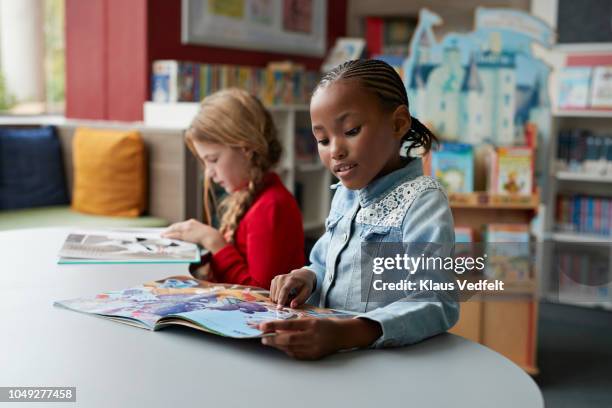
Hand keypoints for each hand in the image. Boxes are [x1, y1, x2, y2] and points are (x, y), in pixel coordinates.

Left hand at [162, 219, 225, 252]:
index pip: (181, 224)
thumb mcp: (202, 233)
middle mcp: (188, 224)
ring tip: (162, 235)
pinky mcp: (185, 234)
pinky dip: (169, 236)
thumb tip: (193, 237)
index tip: (170, 230)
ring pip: (174, 230)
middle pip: (176, 226)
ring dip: (167, 233)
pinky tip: (165, 237)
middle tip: (163, 232)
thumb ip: (196, 233)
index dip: (175, 227)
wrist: (212, 237)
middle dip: (169, 229)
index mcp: (192, 222)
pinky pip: (174, 235)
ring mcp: (186, 229)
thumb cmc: (209, 237)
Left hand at [259, 318, 382, 359]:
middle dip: (273, 339)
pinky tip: (281, 347)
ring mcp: (313, 348)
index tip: (262, 326)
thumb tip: (279, 327)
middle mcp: (312, 336)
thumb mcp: (312, 318)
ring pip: (290, 348)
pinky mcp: (313, 356)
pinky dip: (287, 350)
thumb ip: (297, 322)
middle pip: (288, 339)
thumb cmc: (325, 324)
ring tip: (269, 341)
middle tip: (262, 337)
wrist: (342, 335)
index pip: (289, 325)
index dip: (274, 326)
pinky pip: (296, 354)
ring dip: (278, 345)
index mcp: (311, 324)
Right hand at [269, 268, 315, 308]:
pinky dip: (277, 297)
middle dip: (283, 301)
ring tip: (289, 296)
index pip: (284, 290)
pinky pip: (272, 294)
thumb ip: (299, 300)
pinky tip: (284, 294)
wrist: (302, 275)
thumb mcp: (306, 292)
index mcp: (292, 280)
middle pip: (278, 295)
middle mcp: (282, 278)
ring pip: (274, 296)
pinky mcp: (274, 280)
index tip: (279, 308)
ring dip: (280, 299)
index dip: (281, 299)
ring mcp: (277, 278)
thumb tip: (292, 306)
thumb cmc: (305, 285)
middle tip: (292, 299)